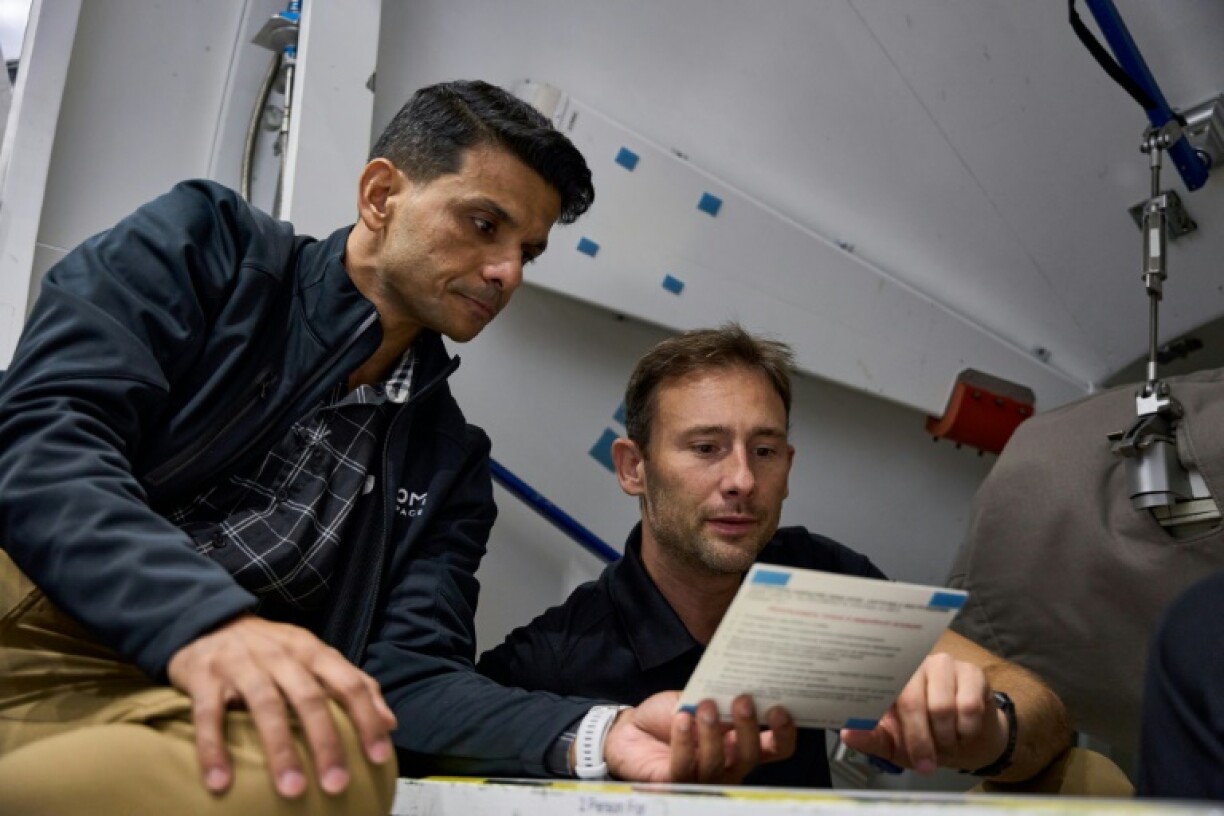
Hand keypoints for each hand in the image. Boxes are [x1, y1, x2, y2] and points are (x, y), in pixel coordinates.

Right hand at [166, 615, 396, 797]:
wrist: (209, 622)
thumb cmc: (272, 651)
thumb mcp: (315, 658)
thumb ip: (353, 685)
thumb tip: (390, 722)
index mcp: (313, 652)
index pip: (349, 683)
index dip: (366, 719)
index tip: (378, 758)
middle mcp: (281, 655)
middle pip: (309, 698)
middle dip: (326, 742)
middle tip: (337, 784)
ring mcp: (242, 664)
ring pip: (266, 705)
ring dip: (280, 749)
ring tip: (292, 790)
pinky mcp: (205, 677)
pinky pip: (210, 714)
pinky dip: (214, 748)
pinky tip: (221, 782)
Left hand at [603, 691, 795, 783]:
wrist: (631, 729)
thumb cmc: (669, 715)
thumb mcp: (697, 697)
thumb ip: (718, 696)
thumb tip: (738, 681)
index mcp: (739, 742)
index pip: (774, 747)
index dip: (783, 733)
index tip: (779, 708)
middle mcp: (727, 763)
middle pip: (750, 756)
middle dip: (748, 728)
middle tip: (742, 700)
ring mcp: (703, 777)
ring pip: (718, 763)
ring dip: (713, 732)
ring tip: (704, 706)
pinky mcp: (676, 782)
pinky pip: (685, 766)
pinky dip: (684, 741)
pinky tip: (681, 719)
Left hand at [839, 652, 1007, 773]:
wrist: (969, 740)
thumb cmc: (926, 738)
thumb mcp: (893, 743)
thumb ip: (870, 738)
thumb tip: (847, 734)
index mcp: (889, 678)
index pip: (877, 686)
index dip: (877, 712)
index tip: (883, 734)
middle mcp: (913, 664)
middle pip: (911, 702)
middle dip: (920, 741)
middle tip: (927, 763)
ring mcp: (943, 664)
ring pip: (942, 707)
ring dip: (946, 738)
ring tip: (947, 746)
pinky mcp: (971, 672)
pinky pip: (968, 707)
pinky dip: (966, 730)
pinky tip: (964, 732)